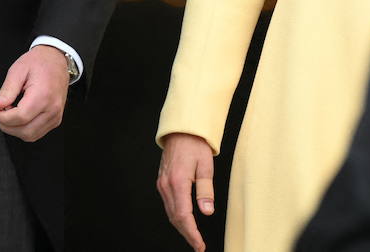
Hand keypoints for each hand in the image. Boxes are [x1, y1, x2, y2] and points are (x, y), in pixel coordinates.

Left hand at [0, 45, 69, 141]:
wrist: (56, 60)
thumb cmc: (39, 62)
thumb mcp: (18, 70)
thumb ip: (7, 90)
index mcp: (43, 95)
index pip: (20, 118)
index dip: (3, 118)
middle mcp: (52, 108)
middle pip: (25, 131)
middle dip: (7, 126)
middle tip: (1, 113)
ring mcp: (56, 115)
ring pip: (31, 136)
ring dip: (16, 129)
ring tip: (11, 114)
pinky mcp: (56, 119)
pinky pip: (37, 133)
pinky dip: (25, 129)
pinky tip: (21, 117)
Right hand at [157, 132, 215, 251]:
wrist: (181, 130)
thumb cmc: (195, 145)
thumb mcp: (206, 166)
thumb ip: (206, 190)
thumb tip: (207, 212)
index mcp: (178, 182)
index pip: (184, 216)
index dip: (192, 233)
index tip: (199, 244)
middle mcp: (166, 185)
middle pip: (175, 218)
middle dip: (187, 234)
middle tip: (198, 245)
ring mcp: (162, 184)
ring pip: (170, 213)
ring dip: (181, 226)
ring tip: (193, 237)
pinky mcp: (162, 182)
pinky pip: (168, 204)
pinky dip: (176, 216)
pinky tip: (185, 221)